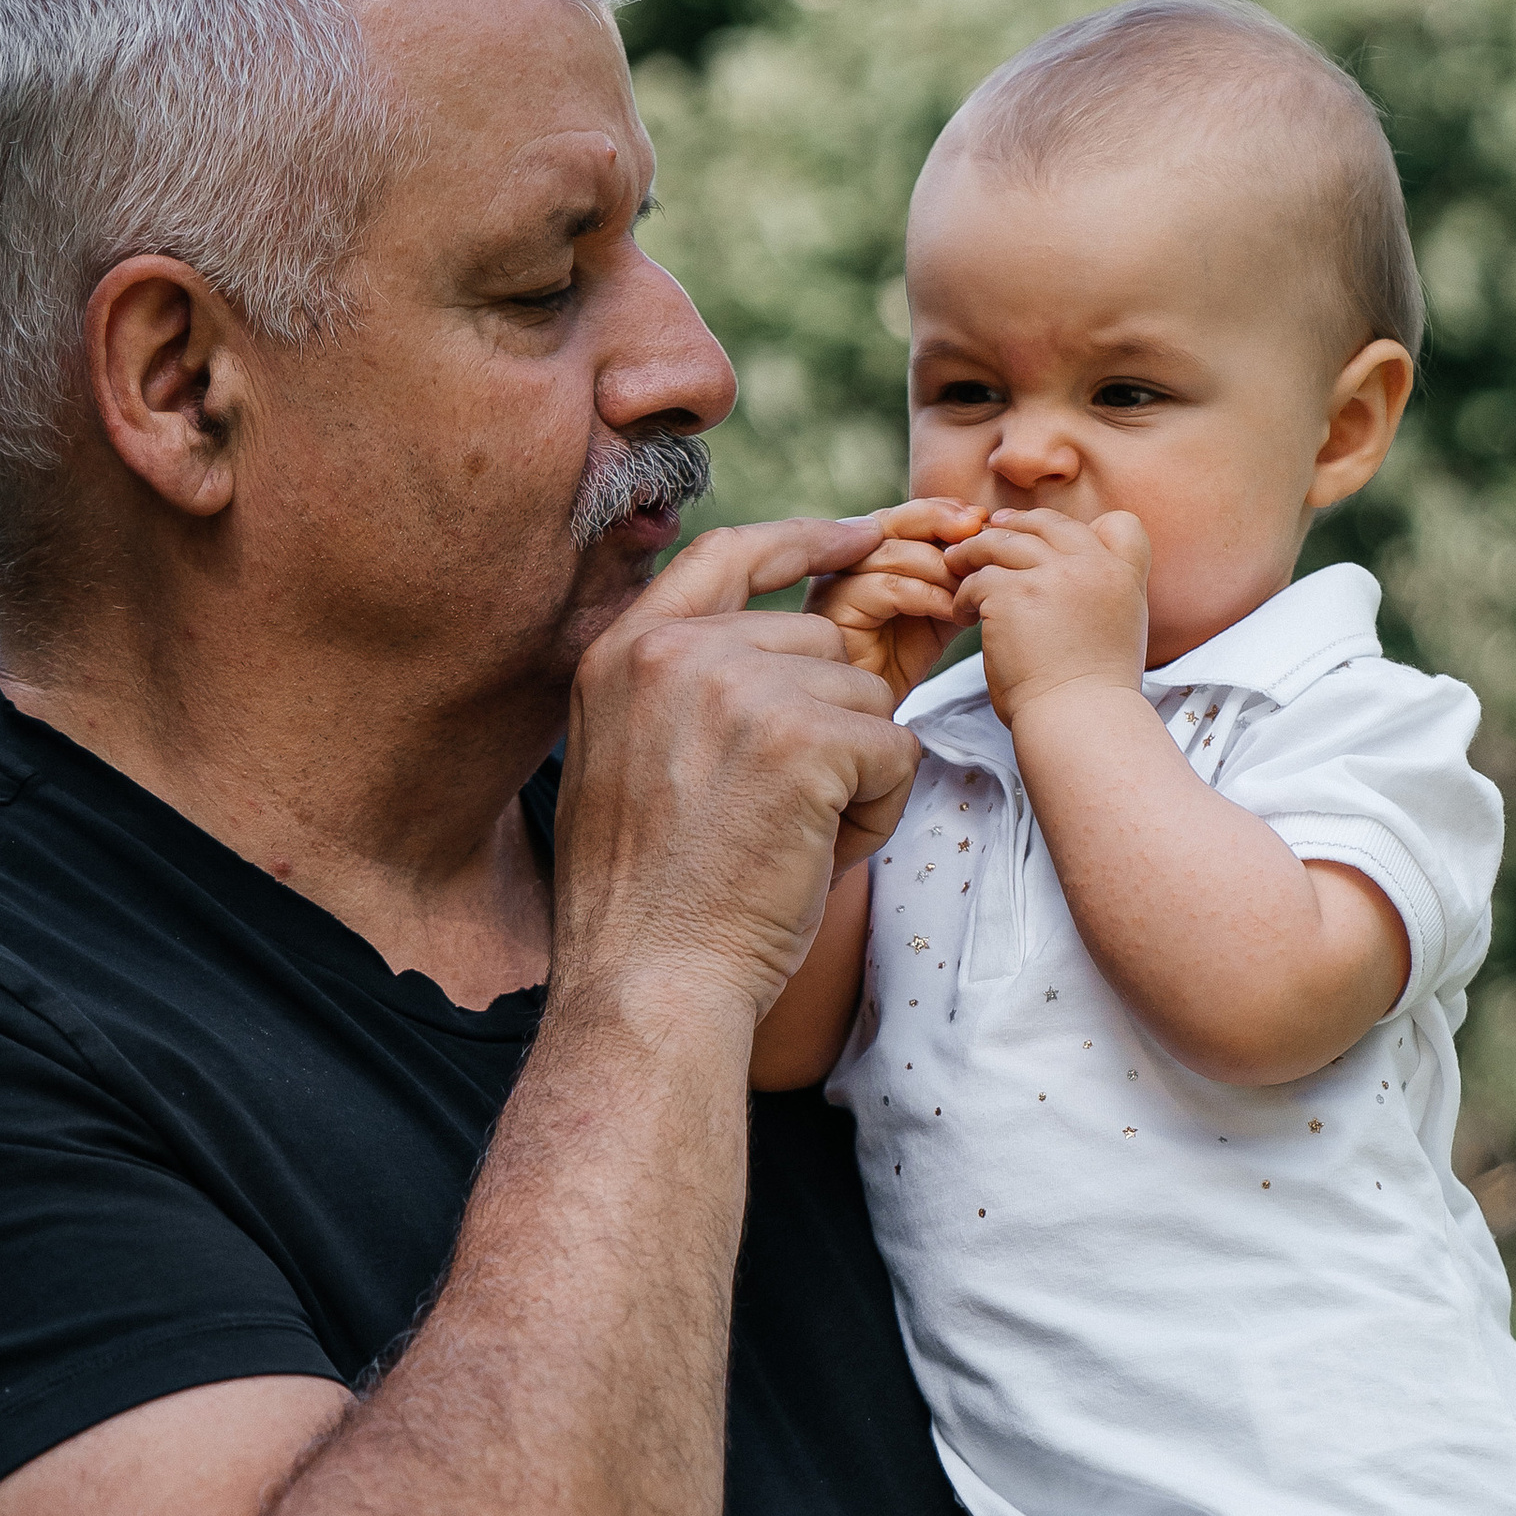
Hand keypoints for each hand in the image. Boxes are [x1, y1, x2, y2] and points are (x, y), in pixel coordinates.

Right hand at [558, 514, 921, 1031]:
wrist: (649, 981)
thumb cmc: (648, 900)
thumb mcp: (629, 759)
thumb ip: (683, 687)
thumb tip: (777, 640)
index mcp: (622, 652)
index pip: (726, 551)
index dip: (803, 538)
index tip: (861, 534)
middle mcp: (672, 651)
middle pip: (817, 642)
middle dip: (827, 724)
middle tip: (775, 816)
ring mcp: (736, 687)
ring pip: (863, 698)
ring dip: (852, 776)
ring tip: (785, 843)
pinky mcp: (802, 737)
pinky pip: (894, 750)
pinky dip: (877, 813)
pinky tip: (815, 856)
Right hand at [806, 496, 983, 703]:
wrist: (873, 711)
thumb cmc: (898, 660)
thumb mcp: (936, 609)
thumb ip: (955, 576)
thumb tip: (993, 544)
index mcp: (865, 553)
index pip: (902, 516)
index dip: (942, 510)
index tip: (982, 517)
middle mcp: (842, 562)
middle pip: (889, 522)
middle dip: (937, 520)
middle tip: (977, 528)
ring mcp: (832, 584)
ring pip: (889, 552)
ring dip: (939, 566)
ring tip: (972, 585)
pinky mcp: (832, 612)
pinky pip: (885, 588)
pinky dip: (926, 595)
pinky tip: (954, 612)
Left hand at [953, 503, 1151, 730]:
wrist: (1079, 720)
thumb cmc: (1093, 691)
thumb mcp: (1122, 630)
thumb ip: (1105, 593)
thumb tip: (1075, 579)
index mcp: (1124, 575)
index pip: (1119, 523)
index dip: (1084, 528)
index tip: (1049, 539)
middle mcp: (1092, 566)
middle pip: (1048, 523)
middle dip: (1015, 525)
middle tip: (989, 533)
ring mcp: (1052, 575)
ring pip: (1003, 542)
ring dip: (976, 552)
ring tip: (958, 567)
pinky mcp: (1012, 593)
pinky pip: (978, 578)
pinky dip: (964, 593)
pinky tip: (962, 612)